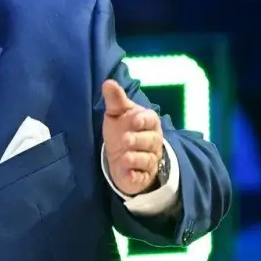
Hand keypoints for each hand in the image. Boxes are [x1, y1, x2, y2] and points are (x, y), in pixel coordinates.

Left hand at [102, 79, 163, 195]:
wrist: (122, 156)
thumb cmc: (122, 129)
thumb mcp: (117, 114)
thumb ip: (115, 100)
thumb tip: (108, 82)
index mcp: (148, 123)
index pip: (151, 119)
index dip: (143, 120)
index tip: (133, 120)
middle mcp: (153, 141)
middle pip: (150, 140)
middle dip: (138, 140)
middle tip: (126, 140)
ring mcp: (149, 160)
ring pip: (146, 159)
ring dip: (135, 159)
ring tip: (124, 158)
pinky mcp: (143, 176)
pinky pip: (142, 177)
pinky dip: (135, 177)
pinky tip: (128, 175)